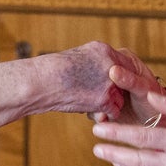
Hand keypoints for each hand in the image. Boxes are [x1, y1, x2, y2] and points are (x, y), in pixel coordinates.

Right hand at [0, 41, 128, 134]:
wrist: (39, 81)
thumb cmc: (51, 71)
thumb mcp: (77, 57)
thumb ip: (94, 62)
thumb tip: (104, 72)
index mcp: (103, 50)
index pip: (125, 63)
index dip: (123, 76)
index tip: (121, 86)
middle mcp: (109, 63)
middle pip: (126, 81)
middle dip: (120, 91)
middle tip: (114, 98)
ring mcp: (108, 82)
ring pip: (121, 98)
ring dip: (111, 104)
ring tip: (94, 105)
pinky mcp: (103, 99)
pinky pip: (114, 111)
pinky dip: (105, 115)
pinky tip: (93, 113)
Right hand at [93, 49, 165, 126]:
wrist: (156, 121)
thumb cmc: (155, 101)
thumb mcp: (144, 89)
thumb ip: (130, 80)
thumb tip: (113, 71)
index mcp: (124, 59)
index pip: (105, 58)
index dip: (99, 71)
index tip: (97, 84)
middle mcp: (113, 71)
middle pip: (94, 75)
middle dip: (93, 90)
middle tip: (99, 103)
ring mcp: (106, 86)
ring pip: (90, 90)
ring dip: (93, 104)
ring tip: (102, 114)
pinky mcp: (103, 101)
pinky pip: (92, 104)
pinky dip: (94, 112)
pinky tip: (103, 118)